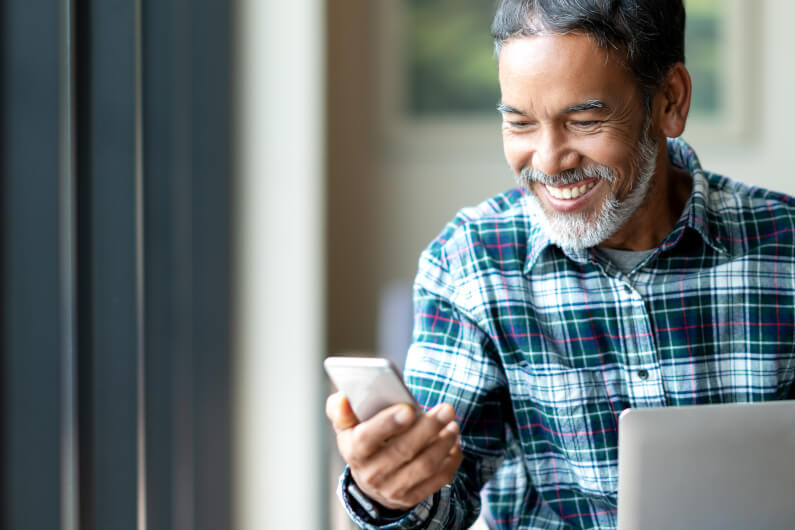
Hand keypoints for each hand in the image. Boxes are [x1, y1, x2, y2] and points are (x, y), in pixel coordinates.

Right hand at [326, 392, 462, 510]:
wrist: (370, 477)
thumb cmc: (362, 439)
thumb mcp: (346, 425)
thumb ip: (341, 409)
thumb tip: (343, 399)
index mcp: (353, 451)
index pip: (367, 438)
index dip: (387, 424)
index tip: (408, 409)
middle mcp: (371, 474)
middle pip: (403, 450)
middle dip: (428, 428)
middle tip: (446, 408)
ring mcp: (393, 488)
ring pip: (424, 466)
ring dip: (443, 443)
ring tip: (453, 424)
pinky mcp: (412, 497)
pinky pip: (438, 479)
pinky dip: (451, 460)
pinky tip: (454, 442)